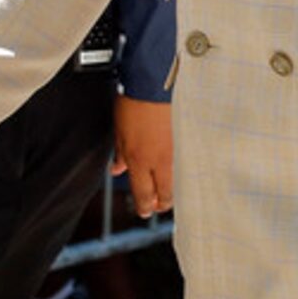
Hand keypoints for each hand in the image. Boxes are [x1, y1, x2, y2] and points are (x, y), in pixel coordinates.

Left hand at [111, 95, 172, 215]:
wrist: (150, 86)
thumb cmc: (132, 106)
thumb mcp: (119, 133)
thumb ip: (120, 156)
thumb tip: (118, 170)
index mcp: (139, 160)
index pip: (144, 194)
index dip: (144, 207)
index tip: (144, 212)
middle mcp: (157, 160)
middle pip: (164, 193)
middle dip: (160, 203)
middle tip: (156, 206)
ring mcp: (170, 151)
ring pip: (171, 180)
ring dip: (166, 188)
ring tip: (162, 190)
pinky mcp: (179, 142)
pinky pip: (175, 164)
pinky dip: (171, 172)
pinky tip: (168, 170)